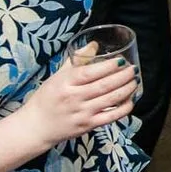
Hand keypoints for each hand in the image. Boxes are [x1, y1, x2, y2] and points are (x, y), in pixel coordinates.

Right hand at [18, 48, 139, 148]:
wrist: (36, 126)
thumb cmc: (47, 98)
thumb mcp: (57, 77)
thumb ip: (76, 61)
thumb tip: (93, 45)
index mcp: (65, 83)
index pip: (89, 73)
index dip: (108, 66)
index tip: (121, 60)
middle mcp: (74, 98)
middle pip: (104, 86)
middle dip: (123, 76)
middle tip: (133, 70)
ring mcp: (82, 113)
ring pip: (110, 100)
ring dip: (126, 90)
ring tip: (134, 81)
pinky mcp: (88, 125)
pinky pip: (111, 117)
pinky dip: (124, 108)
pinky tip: (130, 100)